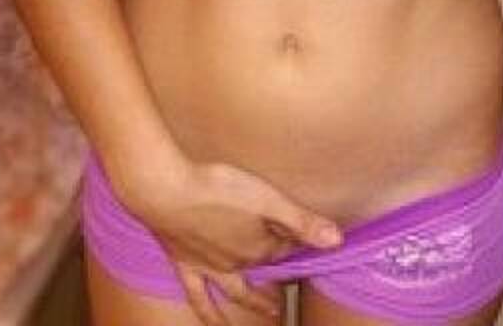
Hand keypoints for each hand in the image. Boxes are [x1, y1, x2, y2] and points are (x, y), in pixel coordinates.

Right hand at [106, 148, 343, 325]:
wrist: (165, 191)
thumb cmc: (216, 188)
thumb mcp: (267, 199)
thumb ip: (302, 221)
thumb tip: (338, 240)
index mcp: (258, 246)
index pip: (285, 246)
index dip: (295, 240)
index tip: (302, 234)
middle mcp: (236, 263)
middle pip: (264, 269)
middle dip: (280, 272)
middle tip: (292, 281)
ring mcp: (209, 268)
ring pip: (238, 291)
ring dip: (257, 303)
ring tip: (273, 312)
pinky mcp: (184, 264)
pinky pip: (199, 297)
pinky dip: (210, 316)